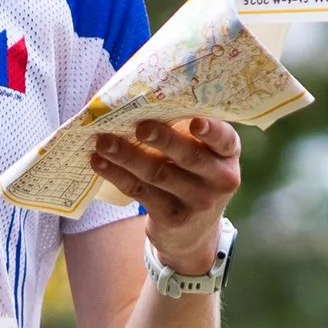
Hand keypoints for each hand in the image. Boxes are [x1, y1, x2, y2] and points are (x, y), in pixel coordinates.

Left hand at [88, 115, 240, 274]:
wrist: (193, 232)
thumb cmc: (193, 175)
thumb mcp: (204, 156)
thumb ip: (185, 130)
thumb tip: (142, 96)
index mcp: (227, 154)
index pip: (224, 140)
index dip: (211, 132)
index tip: (195, 122)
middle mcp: (219, 179)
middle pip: (189, 157)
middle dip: (163, 140)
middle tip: (140, 126)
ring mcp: (196, 202)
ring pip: (158, 174)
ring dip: (128, 156)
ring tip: (104, 141)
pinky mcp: (172, 217)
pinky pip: (140, 192)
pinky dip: (117, 175)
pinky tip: (99, 162)